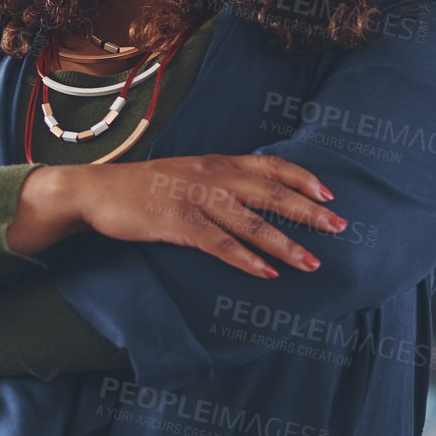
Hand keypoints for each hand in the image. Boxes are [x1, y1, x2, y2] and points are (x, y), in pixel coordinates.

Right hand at [11, 155, 346, 278]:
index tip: (330, 194)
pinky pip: (218, 244)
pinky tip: (266, 273)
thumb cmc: (143, 186)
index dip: (302, 179)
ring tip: (312, 262)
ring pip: (250, 223)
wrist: (95, 191)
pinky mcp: (176, 223)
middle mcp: (210, 177)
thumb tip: (253, 194)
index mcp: (216, 162)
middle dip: (308, 212)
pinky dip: (245, 259)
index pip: (269, 166)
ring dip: (285, 244)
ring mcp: (193, 200)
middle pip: (270, 193)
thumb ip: (218, 179)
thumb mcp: (186, 172)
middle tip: (340, 227)